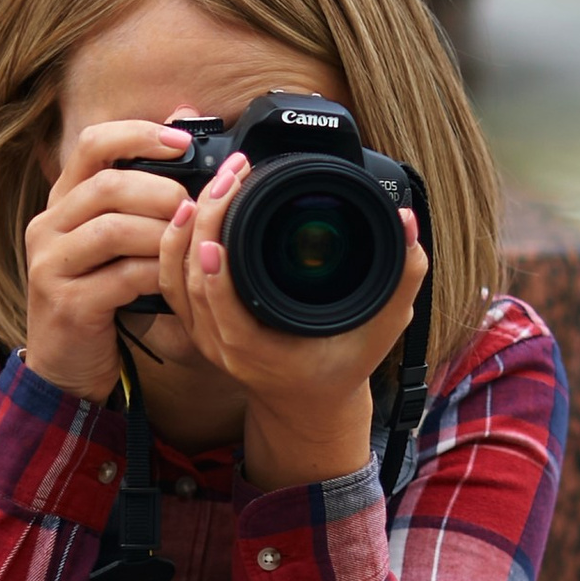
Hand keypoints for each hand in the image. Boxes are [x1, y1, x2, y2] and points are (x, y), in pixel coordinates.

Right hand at [22, 118, 198, 400]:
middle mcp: (47, 226)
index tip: (184, 142)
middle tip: (196, 207)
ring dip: (162, 234)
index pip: (92, 144)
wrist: (67, 367)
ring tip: (190, 244)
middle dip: (161, 191)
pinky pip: (121, 277)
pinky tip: (176, 280)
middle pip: (106, 185)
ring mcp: (50, 265)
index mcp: (62, 202)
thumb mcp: (121, 244)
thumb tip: (185, 121)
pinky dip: (157, 274)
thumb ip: (145, 194)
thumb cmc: (103, 299)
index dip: (139, 135)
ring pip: (113, 229)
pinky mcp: (66, 303)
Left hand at [154, 152, 427, 488]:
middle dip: (204, 222)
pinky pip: (172, 280)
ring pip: (173, 278)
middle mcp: (224, 345)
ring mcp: (205, 334)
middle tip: (231, 176)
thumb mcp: (383, 326)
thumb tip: (408, 222)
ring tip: (213, 184)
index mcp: (260, 351)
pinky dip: (176, 243)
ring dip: (185, 227)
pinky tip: (192, 207)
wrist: (311, 404)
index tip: (216, 230)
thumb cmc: (345, 367)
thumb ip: (403, 275)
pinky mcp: (199, 321)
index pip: (223, 310)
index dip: (215, 272)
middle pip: (190, 282)